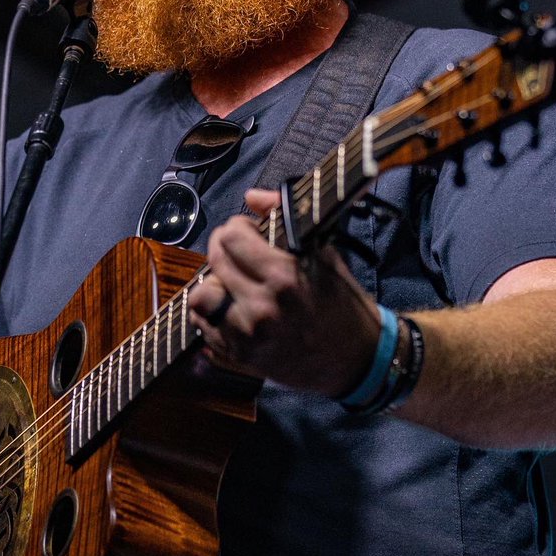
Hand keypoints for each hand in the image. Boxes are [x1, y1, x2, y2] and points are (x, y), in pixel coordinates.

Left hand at [187, 188, 382, 395]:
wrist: (355, 359)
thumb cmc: (342, 302)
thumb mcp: (324, 254)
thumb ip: (285, 217)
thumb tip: (251, 197)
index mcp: (284, 276)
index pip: (232, 236)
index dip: (237, 227)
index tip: (247, 231)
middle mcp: (262, 306)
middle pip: (214, 260)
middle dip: (223, 248)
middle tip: (236, 252)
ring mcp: (248, 336)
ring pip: (201, 296)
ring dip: (213, 285)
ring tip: (231, 284)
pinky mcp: (241, 358)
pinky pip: (204, 327)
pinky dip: (212, 315)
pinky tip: (231, 309)